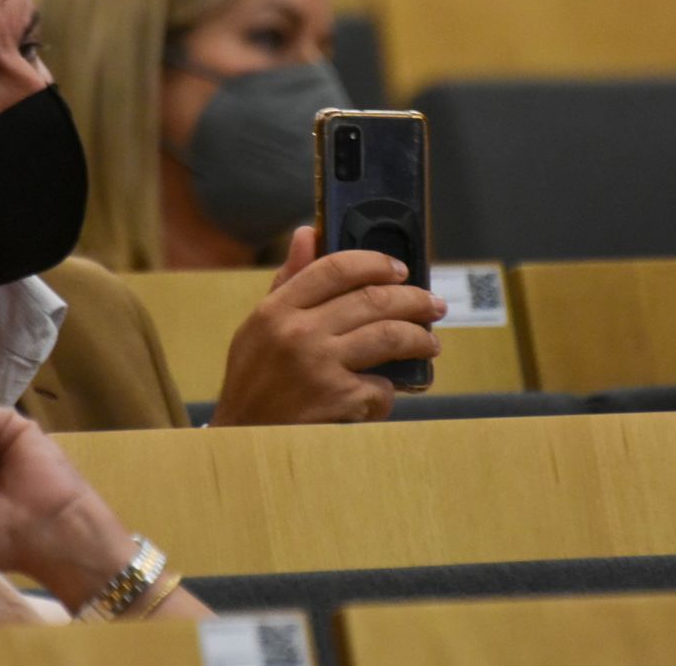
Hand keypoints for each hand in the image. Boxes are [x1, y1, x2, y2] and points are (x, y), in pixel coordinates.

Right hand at [210, 226, 444, 424]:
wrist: (242, 442)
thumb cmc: (254, 381)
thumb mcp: (259, 326)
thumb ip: (288, 281)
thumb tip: (307, 233)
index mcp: (277, 309)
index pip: (335, 267)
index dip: (376, 263)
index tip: (399, 269)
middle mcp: (298, 332)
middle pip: (373, 299)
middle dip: (414, 300)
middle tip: (433, 305)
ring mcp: (318, 365)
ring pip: (389, 337)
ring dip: (419, 339)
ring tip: (430, 344)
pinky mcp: (336, 399)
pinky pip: (382, 386)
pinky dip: (389, 392)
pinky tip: (386, 394)